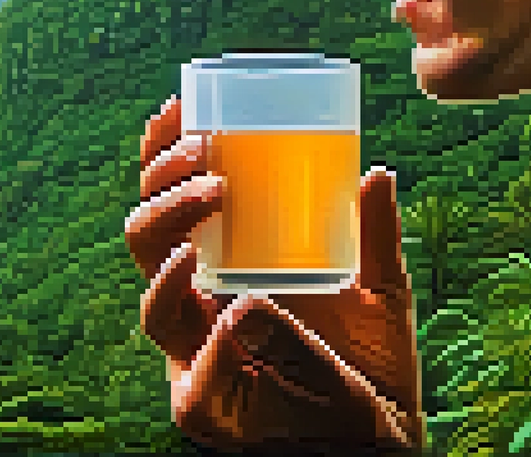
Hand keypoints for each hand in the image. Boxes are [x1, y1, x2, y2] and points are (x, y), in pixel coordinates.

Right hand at [125, 96, 422, 450]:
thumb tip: (377, 172)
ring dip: (170, 230)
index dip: (162, 157)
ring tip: (213, 192)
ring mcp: (196, 353)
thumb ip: (375, 235)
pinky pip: (188, 359)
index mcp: (224, 273)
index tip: (179, 106)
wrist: (382, 436)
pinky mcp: (203, 401)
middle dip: (163, 183)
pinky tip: (212, 284)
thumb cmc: (372, 364)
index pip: (172, 208)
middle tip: (203, 146)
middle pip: (147, 238)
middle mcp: (199, 308)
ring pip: (153, 293)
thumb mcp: (382, 288)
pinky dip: (197, 319)